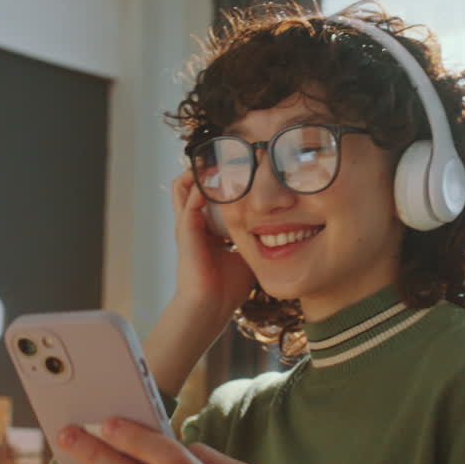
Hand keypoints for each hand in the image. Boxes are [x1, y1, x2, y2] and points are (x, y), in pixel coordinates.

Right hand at [170, 169, 256, 323]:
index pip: (208, 200)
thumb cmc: (227, 288)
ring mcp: (187, 227)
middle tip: (222, 156)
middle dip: (204, 172)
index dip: (219, 184)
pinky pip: (190, 201)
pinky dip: (200, 187)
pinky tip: (215, 176)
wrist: (209, 307)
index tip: (236, 168)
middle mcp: (193, 226)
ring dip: (198, 173)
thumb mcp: (247, 257)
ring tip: (215, 157)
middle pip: (190, 189)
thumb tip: (282, 234)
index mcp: (206, 233)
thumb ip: (257, 242)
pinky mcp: (186, 231)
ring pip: (183, 189)